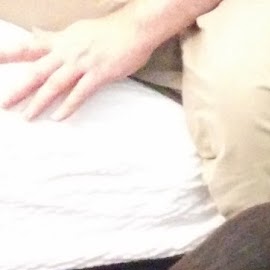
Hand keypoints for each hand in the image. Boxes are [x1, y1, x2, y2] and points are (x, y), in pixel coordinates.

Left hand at [0, 14, 160, 119]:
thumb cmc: (107, 31)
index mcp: (59, 42)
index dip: (8, 55)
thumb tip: (35, 33)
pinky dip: (68, 106)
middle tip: (4, 104)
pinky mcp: (99, 74)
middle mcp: (66, 53)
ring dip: (39, 102)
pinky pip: (80, 93)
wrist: (133, 29)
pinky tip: (59, 117)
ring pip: (55, 85)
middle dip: (19, 89)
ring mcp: (82, 64)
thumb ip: (54, 37)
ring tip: (27, 116)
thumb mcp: (75, 31)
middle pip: (36, 72)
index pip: (28, 48)